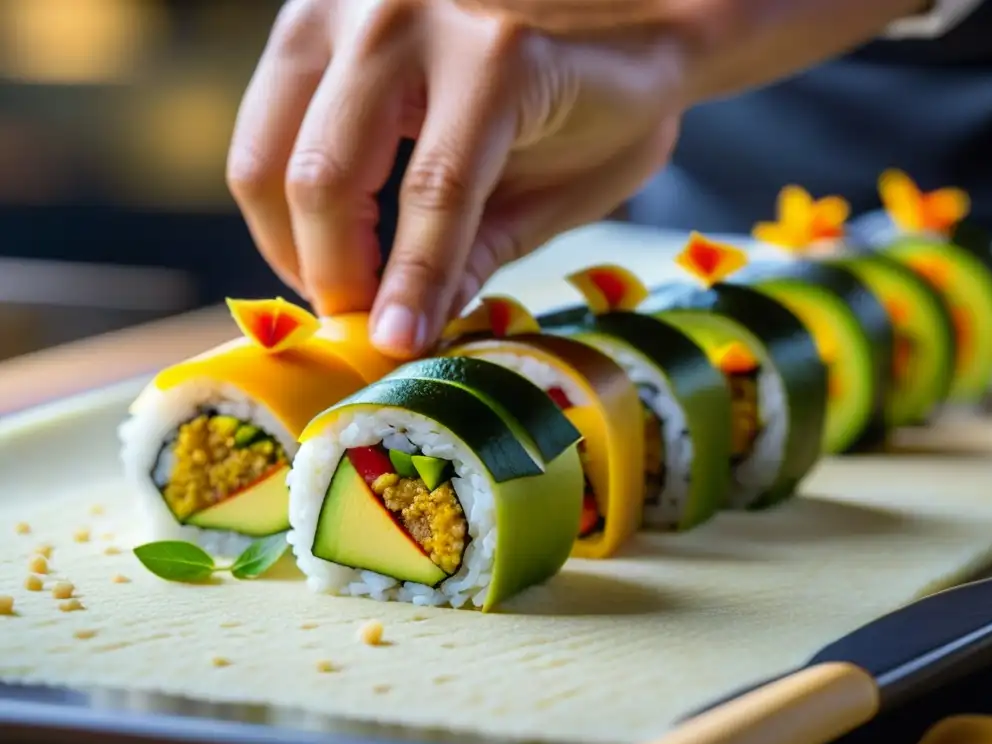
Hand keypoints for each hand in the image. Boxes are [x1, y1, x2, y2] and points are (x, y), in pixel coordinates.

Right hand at [227, 0, 687, 357]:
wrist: (611, 7)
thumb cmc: (606, 97)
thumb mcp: (566, 187)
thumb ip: (483, 249)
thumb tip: (407, 325)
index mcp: (496, 58)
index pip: (432, 194)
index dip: (408, 286)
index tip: (392, 348)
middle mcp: (405, 15)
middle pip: (324, 176)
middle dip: (332, 273)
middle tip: (358, 325)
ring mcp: (346, 3)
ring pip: (267, 153)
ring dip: (291, 239)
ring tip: (340, 280)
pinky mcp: (310, 8)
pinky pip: (266, 120)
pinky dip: (283, 187)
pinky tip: (330, 224)